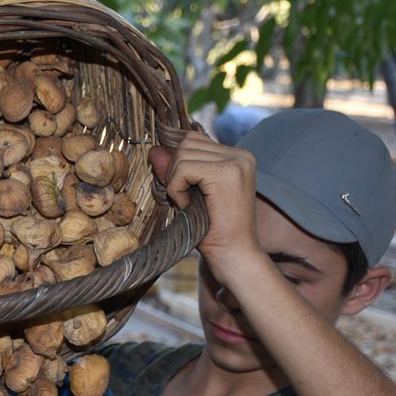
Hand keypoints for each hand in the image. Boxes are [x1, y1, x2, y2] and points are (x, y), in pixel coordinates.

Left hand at [150, 131, 261, 277]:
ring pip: (183, 154)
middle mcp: (241, 155)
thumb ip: (175, 170)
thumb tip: (154, 150)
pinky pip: (183, 168)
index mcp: (238, 156)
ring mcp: (237, 162)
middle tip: (184, 199)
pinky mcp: (227, 173)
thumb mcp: (189, 194)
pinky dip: (177, 188)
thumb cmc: (213, 231)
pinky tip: (187, 205)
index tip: (185, 191)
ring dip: (176, 181)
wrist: (234, 255)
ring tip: (188, 203)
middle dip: (175, 171)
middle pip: (187, 143)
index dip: (179, 164)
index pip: (194, 140)